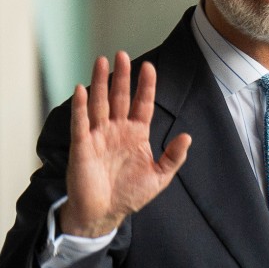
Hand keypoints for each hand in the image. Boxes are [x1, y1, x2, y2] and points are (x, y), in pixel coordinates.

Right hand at [60, 52, 190, 237]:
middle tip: (121, 54)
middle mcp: (116, 131)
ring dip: (99, 82)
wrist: (105, 213)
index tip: (149, 67)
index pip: (142, 105)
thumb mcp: (160, 177)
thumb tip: (187, 137)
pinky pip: (80, 122)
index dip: (146, 86)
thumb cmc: (130, 194)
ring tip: (101, 61)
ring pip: (99, 103)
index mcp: (136, 135)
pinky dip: (80, 106)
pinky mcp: (82, 146)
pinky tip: (81, 89)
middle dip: (121, 76)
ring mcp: (98, 136)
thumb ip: (173, 157)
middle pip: (119, 98)